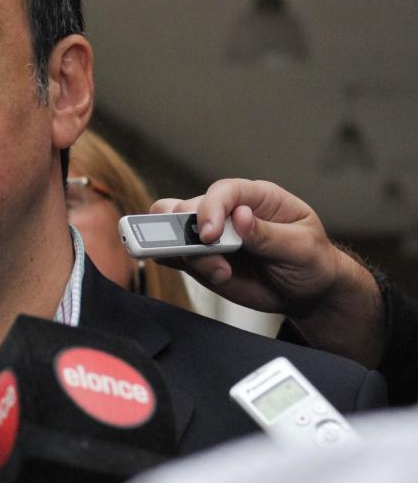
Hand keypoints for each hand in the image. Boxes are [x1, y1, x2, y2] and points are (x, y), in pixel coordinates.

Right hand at [151, 178, 383, 365]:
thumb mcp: (300, 247)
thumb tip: (241, 215)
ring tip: (217, 272)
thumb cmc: (310, 261)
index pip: (224, 191)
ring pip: (173, 230)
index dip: (211, 208)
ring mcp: (212, 236)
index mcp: (257, 197)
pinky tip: (210, 275)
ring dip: (184, 252)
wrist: (307, 291)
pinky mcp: (201, 259)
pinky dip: (175, 263)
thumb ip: (267, 233)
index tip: (210, 234)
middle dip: (188, 230)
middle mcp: (229, 212)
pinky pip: (173, 255)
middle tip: (205, 254)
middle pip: (189, 207)